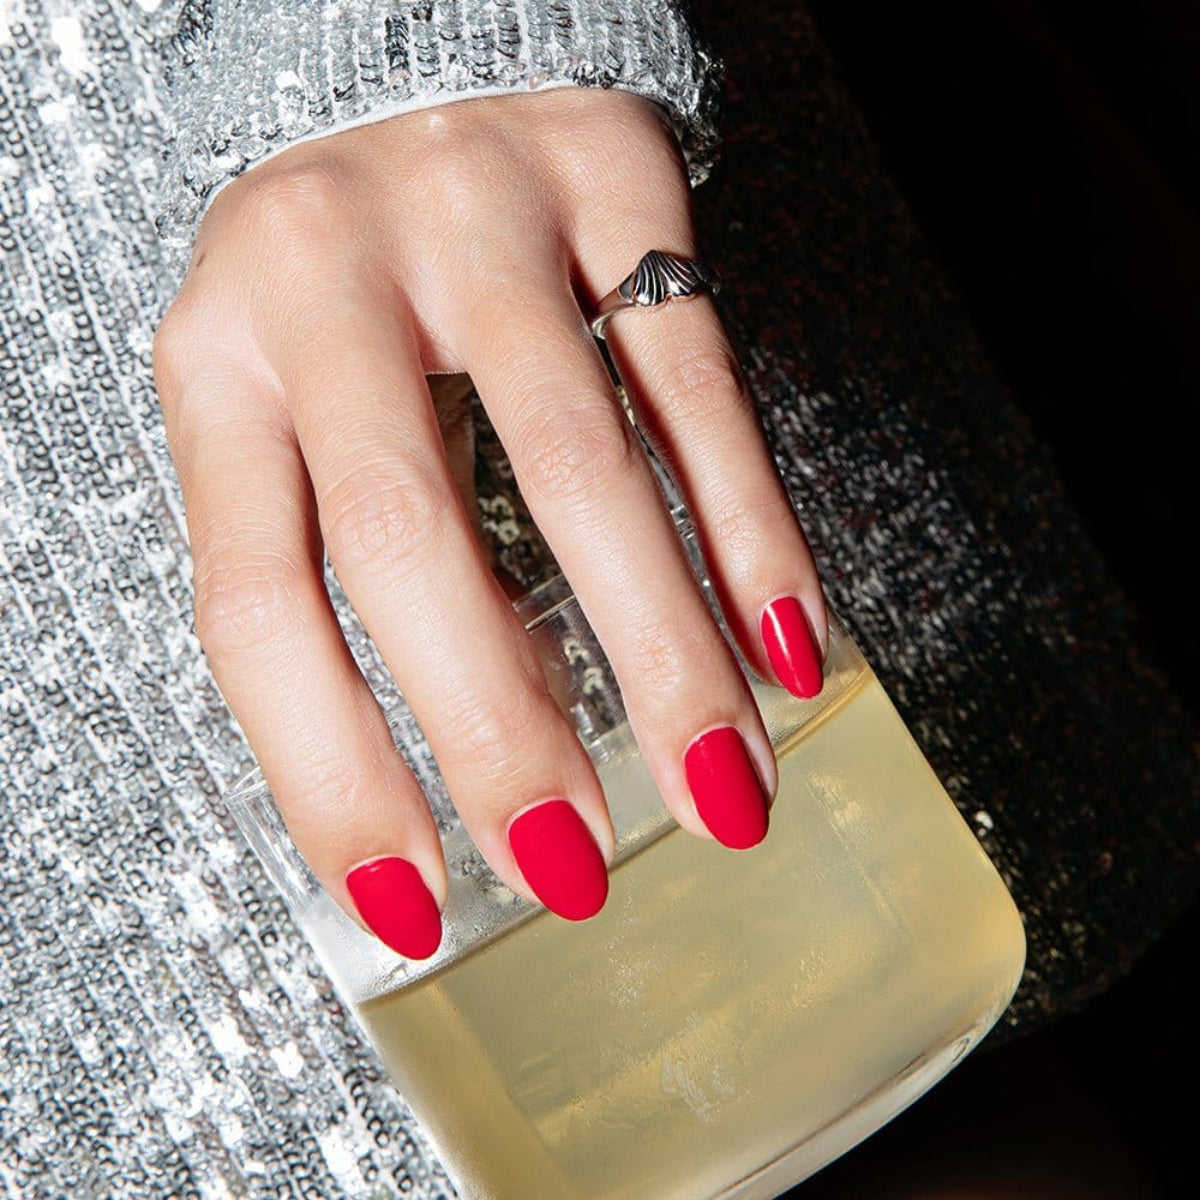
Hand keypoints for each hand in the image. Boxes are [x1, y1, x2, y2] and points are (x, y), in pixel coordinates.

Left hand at [152, 88, 826, 957]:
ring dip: (657, 650)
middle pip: (409, 538)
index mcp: (219, 365)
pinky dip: (748, 526)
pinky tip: (786, 643)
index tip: (416, 903)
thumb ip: (360, 570)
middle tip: (576, 868)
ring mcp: (470, 212)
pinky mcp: (607, 174)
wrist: (418, 75)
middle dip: (500, 731)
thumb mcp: (297, 416)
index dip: (331, 772)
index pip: (256, 602)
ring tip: (719, 787)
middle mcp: (326, 276)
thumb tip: (488, 760)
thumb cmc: (351, 296)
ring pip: (575, 460)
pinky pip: (694, 376)